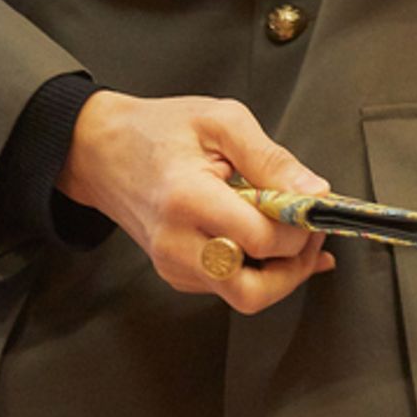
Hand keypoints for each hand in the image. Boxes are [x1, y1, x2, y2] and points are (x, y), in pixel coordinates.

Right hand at [57, 90, 336, 314]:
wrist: (101, 149)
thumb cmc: (159, 129)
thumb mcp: (221, 120)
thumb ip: (271, 158)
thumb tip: (314, 192)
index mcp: (187, 199)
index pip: (259, 239)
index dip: (298, 228)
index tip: (315, 207)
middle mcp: (176, 243)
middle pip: (251, 291)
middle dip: (294, 269)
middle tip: (311, 235)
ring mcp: (172, 264)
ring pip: (241, 296)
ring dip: (278, 273)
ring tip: (293, 235)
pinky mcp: (174, 273)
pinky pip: (226, 286)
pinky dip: (255, 270)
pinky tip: (268, 241)